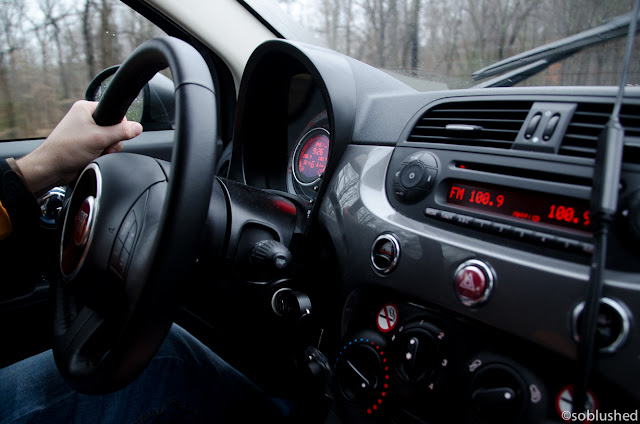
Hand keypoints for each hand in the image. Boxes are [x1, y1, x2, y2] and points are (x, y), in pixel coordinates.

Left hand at [16, 100, 142, 196]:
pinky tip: (94, 157)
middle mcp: (85, 118)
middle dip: (112, 141)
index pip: (115, 111)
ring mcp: (85, 131)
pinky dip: (102, 153)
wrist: (52, 168)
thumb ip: (121, 132)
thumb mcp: (99, 138)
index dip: (119, 125)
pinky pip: (103, 147)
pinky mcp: (86, 144)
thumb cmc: (66, 150)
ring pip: (110, 139)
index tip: (113, 135)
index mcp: (86, 108)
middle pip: (114, 127)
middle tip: (102, 146)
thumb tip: (138, 127)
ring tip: (96, 153)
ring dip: (107, 149)